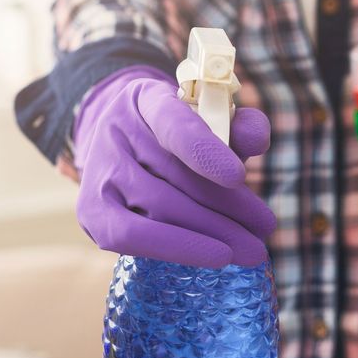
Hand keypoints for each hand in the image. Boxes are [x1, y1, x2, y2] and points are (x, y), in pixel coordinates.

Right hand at [73, 67, 275, 268]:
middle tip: (264, 227)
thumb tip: (257, 139)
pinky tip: (215, 256)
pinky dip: (176, 249)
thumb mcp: (210, 118)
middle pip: (173, 176)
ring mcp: (98, 173)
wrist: (122, 143)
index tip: (238, 177)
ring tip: (251, 249)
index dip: (204, 151)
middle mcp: (116, 133)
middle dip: (226, 207)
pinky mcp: (92, 212)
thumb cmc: (179, 135)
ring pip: (157, 209)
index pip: (174, 125)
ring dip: (209, 234)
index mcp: (147, 100)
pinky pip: (133, 238)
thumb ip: (238, 126)